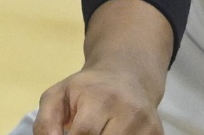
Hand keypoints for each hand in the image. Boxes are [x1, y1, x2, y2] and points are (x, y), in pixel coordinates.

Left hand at [31, 66, 163, 134]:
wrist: (127, 75)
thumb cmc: (86, 89)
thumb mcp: (58, 95)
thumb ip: (45, 121)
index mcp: (99, 98)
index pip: (83, 134)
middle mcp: (128, 111)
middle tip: (82, 134)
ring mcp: (146, 125)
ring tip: (98, 131)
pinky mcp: (158, 134)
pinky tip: (111, 133)